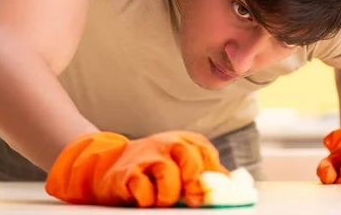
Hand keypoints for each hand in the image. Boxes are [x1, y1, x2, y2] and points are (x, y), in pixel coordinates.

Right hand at [45, 130, 228, 206]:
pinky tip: (144, 198)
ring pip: (168, 174)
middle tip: (192, 200)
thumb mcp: (180, 165)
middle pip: (190, 158)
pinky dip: (147, 199)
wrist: (110, 165)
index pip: (207, 153)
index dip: (212, 175)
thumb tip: (230, 186)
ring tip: (162, 199)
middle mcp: (167, 143)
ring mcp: (147, 155)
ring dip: (169, 194)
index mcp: (185, 141)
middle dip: (193, 182)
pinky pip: (144, 189)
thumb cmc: (153, 168)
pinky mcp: (128, 172)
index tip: (210, 193)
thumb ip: (203, 172)